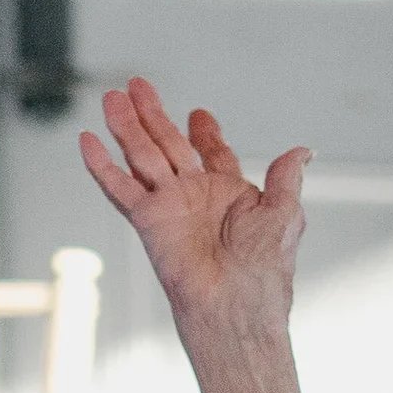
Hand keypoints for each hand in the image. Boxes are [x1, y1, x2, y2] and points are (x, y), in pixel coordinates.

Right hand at [80, 79, 309, 333]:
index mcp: (230, 194)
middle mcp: (196, 197)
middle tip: (138, 85)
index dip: (205, 133)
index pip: (212, 154)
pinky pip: (119, 187)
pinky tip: (88, 140)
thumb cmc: (264, 270)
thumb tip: (304, 151)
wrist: (234, 306)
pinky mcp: (147, 221)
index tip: (198, 114)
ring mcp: (169, 207)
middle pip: (168, 144)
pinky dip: (102, 165)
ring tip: (112, 97)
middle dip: (153, 114)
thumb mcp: (284, 214)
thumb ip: (286, 178)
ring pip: (141, 155)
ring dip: (126, 126)